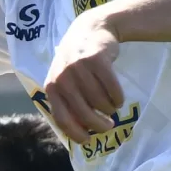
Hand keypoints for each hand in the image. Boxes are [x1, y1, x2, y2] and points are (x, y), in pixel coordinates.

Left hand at [42, 14, 125, 141]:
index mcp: (51, 87)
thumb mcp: (64, 80)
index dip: (76, 132)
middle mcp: (62, 78)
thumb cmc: (76, 63)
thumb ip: (67, 101)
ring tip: (112, 109)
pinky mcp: (97, 60)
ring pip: (99, 101)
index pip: (62, 117)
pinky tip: (119, 99)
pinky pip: (112, 88)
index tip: (88, 141)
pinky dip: (118, 97)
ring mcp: (79, 68)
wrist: (90, 29)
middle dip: (98, 124)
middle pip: (83, 112)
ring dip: (109, 109)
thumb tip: (78, 131)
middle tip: (108, 126)